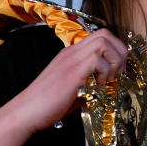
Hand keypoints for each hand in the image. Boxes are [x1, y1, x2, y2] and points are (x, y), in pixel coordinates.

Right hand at [8, 29, 128, 131]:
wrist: (27, 111)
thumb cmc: (48, 104)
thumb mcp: (73, 90)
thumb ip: (88, 84)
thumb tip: (103, 90)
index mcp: (71, 55)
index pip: (100, 37)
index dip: (115, 50)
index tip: (116, 71)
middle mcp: (72, 53)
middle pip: (105, 34)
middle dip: (119, 52)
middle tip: (117, 73)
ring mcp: (71, 60)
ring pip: (103, 42)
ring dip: (114, 61)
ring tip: (107, 79)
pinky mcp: (72, 72)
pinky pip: (98, 60)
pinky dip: (106, 72)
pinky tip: (98, 85)